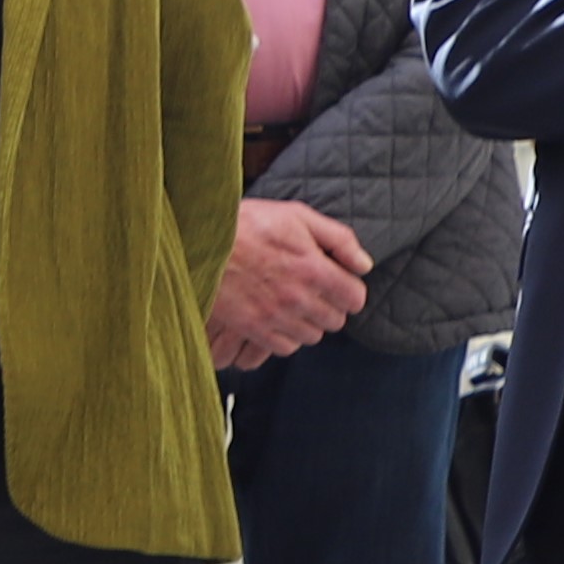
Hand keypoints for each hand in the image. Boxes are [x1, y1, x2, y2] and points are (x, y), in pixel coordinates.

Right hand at [205, 198, 375, 369]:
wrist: (199, 243)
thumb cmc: (247, 224)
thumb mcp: (297, 216)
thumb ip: (338, 239)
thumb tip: (364, 264)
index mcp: (314, 270)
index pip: (355, 298)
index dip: (349, 289)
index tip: (337, 281)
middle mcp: (299, 299)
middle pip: (335, 320)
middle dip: (330, 305)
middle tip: (313, 289)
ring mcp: (276, 318)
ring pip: (312, 336)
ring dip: (308, 322)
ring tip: (293, 303)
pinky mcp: (254, 329)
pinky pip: (286, 347)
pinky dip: (286, 336)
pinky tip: (277, 317)